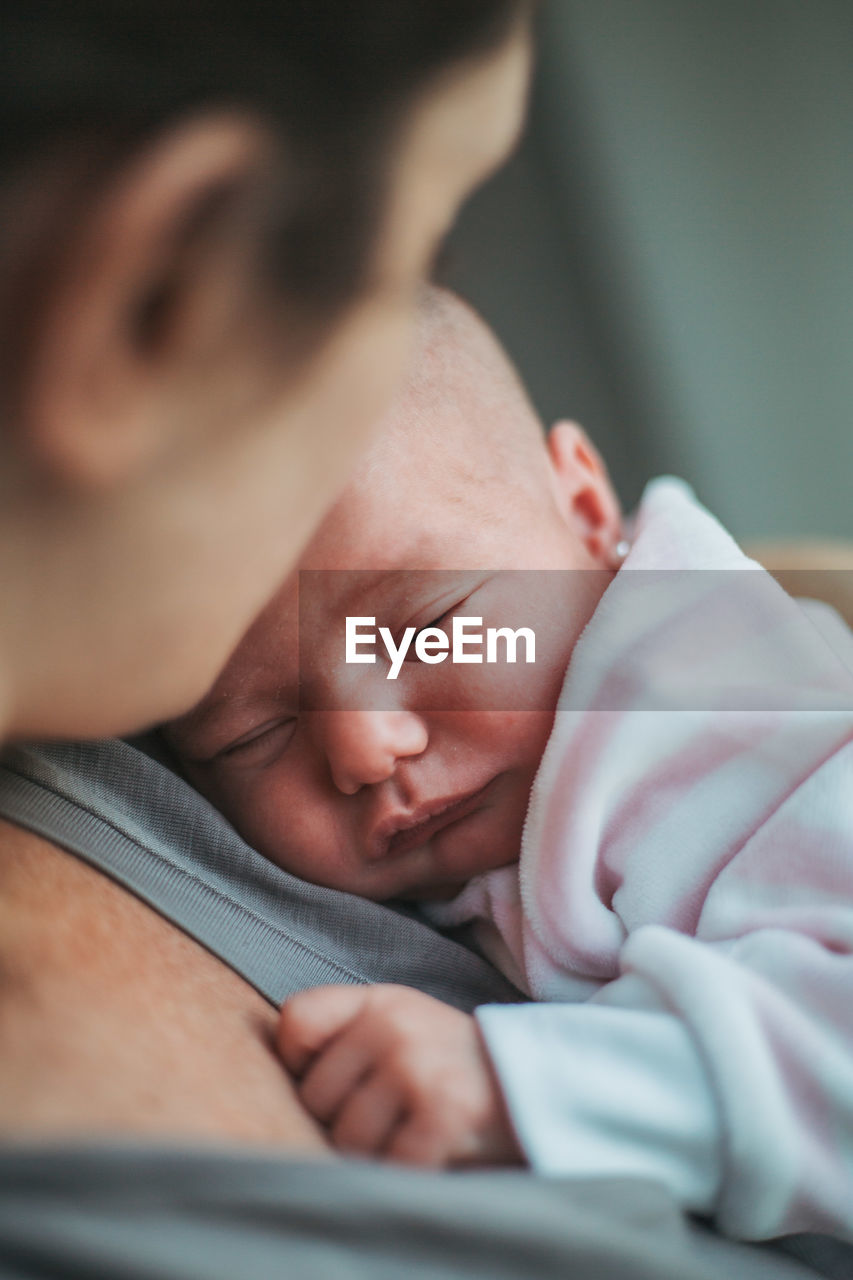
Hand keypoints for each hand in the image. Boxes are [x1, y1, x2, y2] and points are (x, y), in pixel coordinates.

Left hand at [277, 983, 523, 1167]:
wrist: (542, 1082)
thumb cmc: (455, 1063)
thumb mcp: (405, 1023)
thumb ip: (349, 1036)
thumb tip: (282, 1080)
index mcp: (379, 1001)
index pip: (296, 1021)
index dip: (299, 1062)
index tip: (331, 1082)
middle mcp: (393, 1026)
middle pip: (315, 1098)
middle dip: (343, 1122)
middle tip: (390, 1117)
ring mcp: (416, 1068)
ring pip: (347, 1140)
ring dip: (375, 1154)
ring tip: (412, 1134)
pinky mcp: (441, 1114)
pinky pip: (390, 1165)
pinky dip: (409, 1172)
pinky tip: (434, 1152)